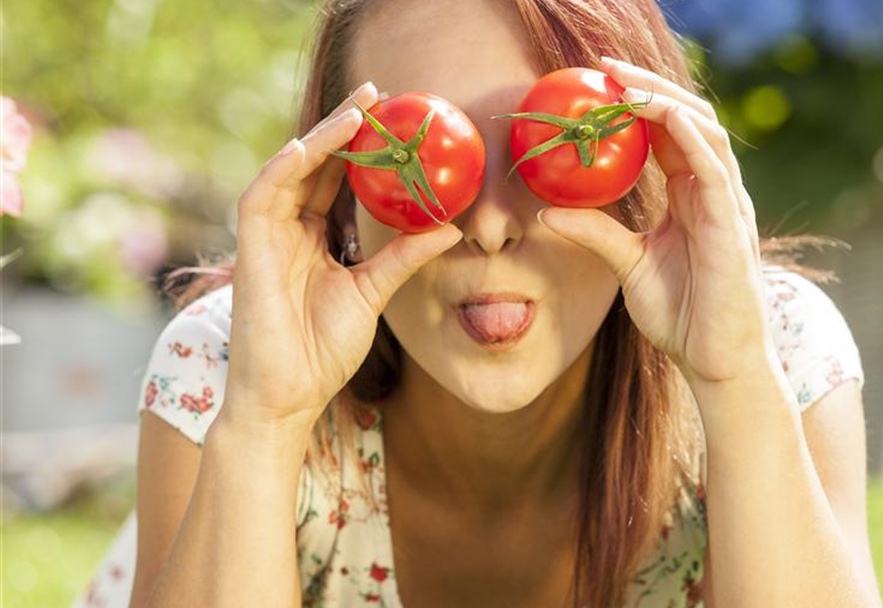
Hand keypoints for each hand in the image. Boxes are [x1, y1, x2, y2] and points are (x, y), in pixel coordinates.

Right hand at [222, 81, 463, 429]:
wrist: (291, 395)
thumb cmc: (324, 349)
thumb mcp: (375, 290)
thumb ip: (405, 256)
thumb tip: (452, 226)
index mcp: (313, 238)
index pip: (337, 179)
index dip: (362, 146)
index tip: (395, 117)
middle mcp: (288, 229)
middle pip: (315, 165)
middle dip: (345, 126)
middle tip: (380, 93)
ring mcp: (267, 237)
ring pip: (290, 170)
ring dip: (322, 137)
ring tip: (358, 110)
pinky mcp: (249, 248)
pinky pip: (262, 194)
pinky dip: (286, 166)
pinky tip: (316, 144)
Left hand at [536, 57, 770, 386]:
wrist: (714, 360)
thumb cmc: (681, 315)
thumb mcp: (627, 265)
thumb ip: (594, 234)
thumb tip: (546, 214)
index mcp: (689, 196)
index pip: (666, 134)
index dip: (636, 102)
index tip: (596, 82)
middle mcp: (710, 191)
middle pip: (686, 119)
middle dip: (648, 86)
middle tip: (604, 66)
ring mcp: (725, 204)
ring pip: (703, 131)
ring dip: (664, 100)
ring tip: (624, 83)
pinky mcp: (731, 224)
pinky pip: (713, 168)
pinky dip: (689, 136)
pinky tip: (662, 115)